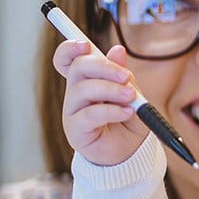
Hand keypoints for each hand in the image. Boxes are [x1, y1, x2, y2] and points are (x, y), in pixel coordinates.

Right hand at [54, 40, 147, 165]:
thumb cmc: (128, 124)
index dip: (70, 48)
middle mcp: (75, 94)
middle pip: (77, 68)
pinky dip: (111, 111)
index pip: (67, 59)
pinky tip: (127, 112)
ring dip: (110, 90)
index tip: (85, 44)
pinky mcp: (76, 130)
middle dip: (103, 67)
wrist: (130, 155)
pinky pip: (89, 115)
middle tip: (126, 76)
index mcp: (86, 81)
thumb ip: (123, 76)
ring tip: (131, 97)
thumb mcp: (132, 96)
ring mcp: (72, 112)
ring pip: (83, 90)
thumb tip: (117, 50)